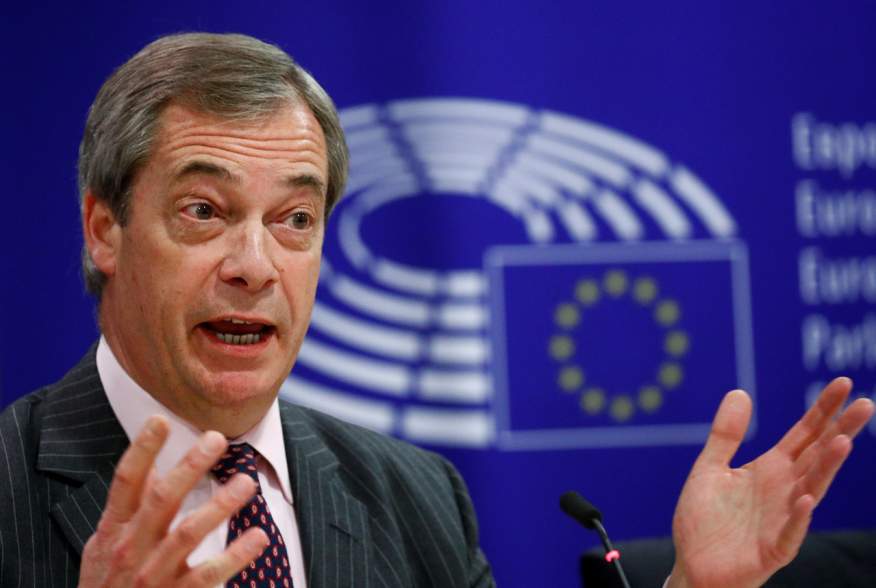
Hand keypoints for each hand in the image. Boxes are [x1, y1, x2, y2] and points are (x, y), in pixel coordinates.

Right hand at [79, 415, 269, 586]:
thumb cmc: (108, 585)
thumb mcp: (105, 544)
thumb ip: (129, 506)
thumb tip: (151, 464)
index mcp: (112, 530)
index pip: (126, 482)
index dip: (141, 450)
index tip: (159, 420)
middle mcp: (130, 549)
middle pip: (161, 500)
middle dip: (189, 467)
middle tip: (217, 438)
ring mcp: (152, 574)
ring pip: (187, 534)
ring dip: (219, 506)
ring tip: (247, 482)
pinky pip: (208, 574)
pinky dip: (235, 556)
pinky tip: (259, 537)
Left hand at [667, 378, 873, 587]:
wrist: (692, 566)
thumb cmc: (704, 520)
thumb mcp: (709, 469)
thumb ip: (726, 435)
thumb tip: (740, 391)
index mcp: (770, 469)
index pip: (804, 434)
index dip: (822, 409)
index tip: (842, 382)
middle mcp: (783, 490)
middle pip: (817, 456)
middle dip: (840, 431)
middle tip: (866, 404)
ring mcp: (782, 519)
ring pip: (812, 489)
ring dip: (827, 468)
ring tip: (842, 442)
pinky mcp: (773, 549)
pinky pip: (789, 531)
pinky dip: (798, 516)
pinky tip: (807, 498)